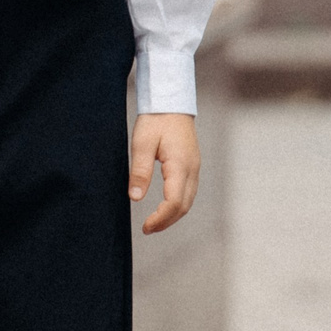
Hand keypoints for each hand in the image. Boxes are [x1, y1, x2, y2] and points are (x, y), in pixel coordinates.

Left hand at [130, 113, 200, 235]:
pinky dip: (178, 205)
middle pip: (184, 206)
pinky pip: (188, 192)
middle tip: (148, 229)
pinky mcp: (192, 164)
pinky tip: (165, 207)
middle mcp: (192, 169)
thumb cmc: (156, 119)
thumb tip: (135, 198)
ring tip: (154, 222)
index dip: (160, 219)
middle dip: (167, 221)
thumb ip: (139, 172)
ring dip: (173, 215)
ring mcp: (194, 167)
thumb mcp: (141, 144)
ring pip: (188, 200)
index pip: (174, 202)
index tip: (145, 227)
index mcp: (180, 165)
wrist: (171, 100)